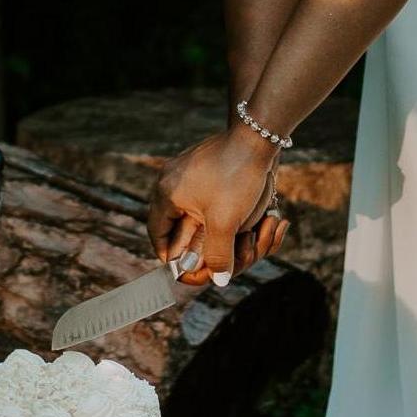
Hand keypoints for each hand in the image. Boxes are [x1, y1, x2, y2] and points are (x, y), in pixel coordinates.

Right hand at [146, 128, 278, 288]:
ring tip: (250, 231)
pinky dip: (228, 212)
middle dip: (203, 243)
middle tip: (220, 252)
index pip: (157, 233)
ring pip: (199, 213)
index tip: (185, 268)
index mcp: (167, 193)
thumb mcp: (226, 223)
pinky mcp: (209, 169)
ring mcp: (190, 173)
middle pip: (179, 225)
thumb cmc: (236, 176)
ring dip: (222, 228)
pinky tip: (252, 217)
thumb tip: (219, 280)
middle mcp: (173, 181)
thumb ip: (217, 255)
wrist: (258, 136)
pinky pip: (211, 199)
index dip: (170, 255)